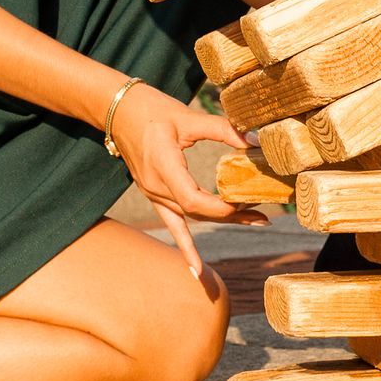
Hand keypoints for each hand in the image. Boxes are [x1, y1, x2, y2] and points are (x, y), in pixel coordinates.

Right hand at [110, 83, 265, 274]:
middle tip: (264, 215)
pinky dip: (185, 246)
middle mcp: (156, 187)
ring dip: (222, 220)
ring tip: (255, 220)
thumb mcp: (188, 116)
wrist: (117, 110)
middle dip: (232, 215)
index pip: (194, 200)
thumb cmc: (152, 109)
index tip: (248, 201)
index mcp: (164, 167)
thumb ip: (222, 129)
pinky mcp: (154, 194)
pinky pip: (172, 224)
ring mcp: (153, 193)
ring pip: (191, 217)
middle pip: (198, 212)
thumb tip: (255, 140)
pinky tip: (196, 270)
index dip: (222, 207)